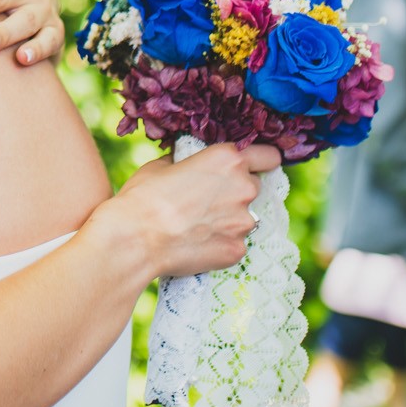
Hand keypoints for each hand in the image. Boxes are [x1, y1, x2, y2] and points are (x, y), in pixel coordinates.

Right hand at [102, 141, 279, 276]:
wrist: (135, 239)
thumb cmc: (143, 197)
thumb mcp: (162, 165)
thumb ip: (188, 162)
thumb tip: (191, 165)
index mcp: (228, 160)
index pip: (269, 156)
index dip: (261, 162)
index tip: (254, 168)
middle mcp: (244, 188)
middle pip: (254, 187)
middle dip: (236, 192)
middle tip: (208, 201)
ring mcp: (244, 222)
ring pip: (245, 218)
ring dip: (229, 219)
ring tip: (198, 226)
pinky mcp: (238, 250)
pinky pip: (235, 243)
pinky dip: (220, 243)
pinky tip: (196, 243)